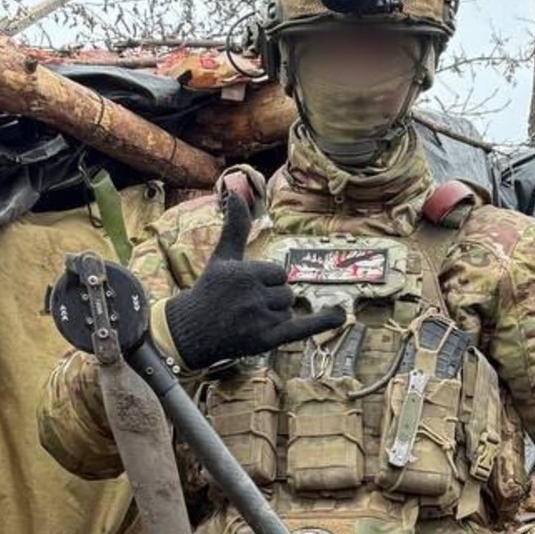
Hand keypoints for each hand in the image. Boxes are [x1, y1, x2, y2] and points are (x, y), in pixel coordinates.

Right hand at [165, 189, 344, 369]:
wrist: (192, 330)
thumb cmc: (210, 290)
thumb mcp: (223, 257)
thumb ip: (236, 227)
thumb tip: (235, 193)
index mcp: (245, 273)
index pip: (279, 274)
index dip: (267, 282)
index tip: (247, 290)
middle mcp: (253, 296)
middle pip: (286, 293)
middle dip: (271, 299)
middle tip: (245, 307)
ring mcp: (259, 320)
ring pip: (288, 311)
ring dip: (274, 316)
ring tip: (248, 321)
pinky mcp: (265, 340)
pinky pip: (302, 328)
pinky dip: (323, 322)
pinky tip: (342, 314)